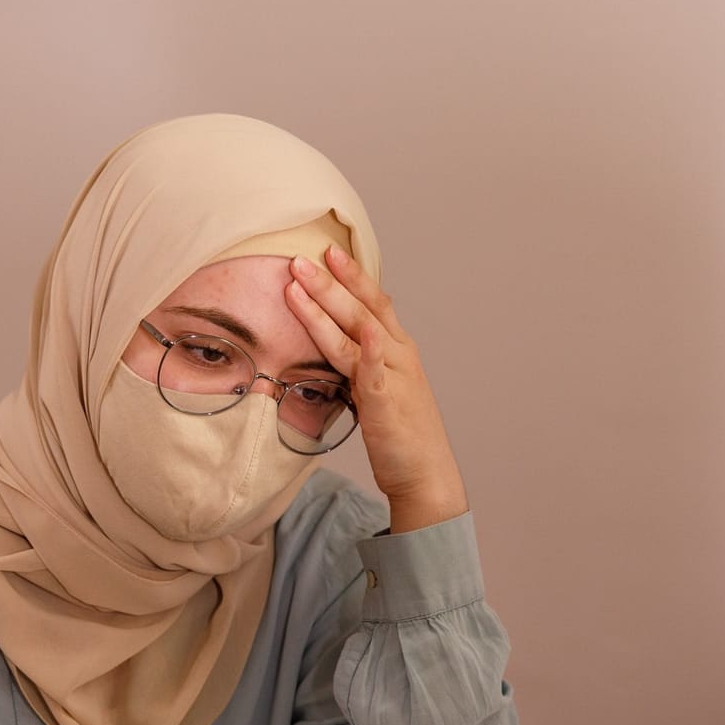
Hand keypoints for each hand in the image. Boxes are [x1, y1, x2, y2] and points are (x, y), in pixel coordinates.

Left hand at [285, 247, 469, 533]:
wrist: (424, 474)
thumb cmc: (400, 434)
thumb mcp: (377, 389)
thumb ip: (360, 364)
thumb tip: (335, 345)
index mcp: (397, 350)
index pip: (373, 303)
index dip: (351, 276)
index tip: (328, 251)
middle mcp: (399, 356)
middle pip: (362, 309)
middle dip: (330, 281)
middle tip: (301, 257)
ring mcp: (394, 378)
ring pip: (358, 333)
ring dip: (328, 305)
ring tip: (300, 282)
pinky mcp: (386, 404)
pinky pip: (376, 372)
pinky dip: (371, 351)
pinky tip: (364, 332)